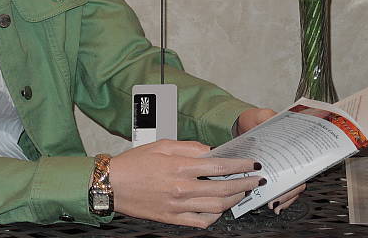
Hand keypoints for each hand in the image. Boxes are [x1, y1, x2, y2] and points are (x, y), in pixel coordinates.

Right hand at [109, 139, 263, 228]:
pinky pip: (201, 222)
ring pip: (216, 207)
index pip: (220, 166)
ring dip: (233, 200)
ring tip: (241, 192)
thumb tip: (210, 151)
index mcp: (180, 166)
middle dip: (244, 184)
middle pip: (223, 189)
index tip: (252, 164)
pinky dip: (215, 216)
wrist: (112, 185)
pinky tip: (219, 209)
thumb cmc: (134, 162)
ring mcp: (178, 206)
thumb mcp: (162, 144)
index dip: (240, 166)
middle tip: (255, 180)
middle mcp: (182, 188)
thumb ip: (189, 146)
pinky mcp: (172, 218)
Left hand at [236, 108, 307, 214]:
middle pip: (296, 181)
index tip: (290, 186)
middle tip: (277, 201)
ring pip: (288, 187)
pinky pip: (276, 188)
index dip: (298, 177)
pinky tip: (270, 203)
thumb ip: (267, 117)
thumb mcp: (261, 115)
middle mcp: (287, 158)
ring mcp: (279, 167)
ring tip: (274, 206)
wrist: (239, 123)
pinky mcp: (268, 172)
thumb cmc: (253, 119)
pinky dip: (275, 197)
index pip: (302, 165)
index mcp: (291, 146)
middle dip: (289, 194)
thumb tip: (274, 121)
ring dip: (283, 199)